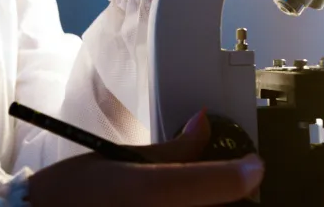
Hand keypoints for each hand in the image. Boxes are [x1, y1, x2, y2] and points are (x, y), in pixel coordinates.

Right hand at [26, 111, 263, 206]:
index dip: (243, 172)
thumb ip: (171, 148)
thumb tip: (202, 124)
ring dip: (212, 203)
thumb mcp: (119, 158)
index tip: (253, 165)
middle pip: (224, 205)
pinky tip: (178, 204)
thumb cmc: (71, 194)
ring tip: (197, 194)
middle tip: (225, 180)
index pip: (218, 183)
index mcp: (149, 190)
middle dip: (230, 193)